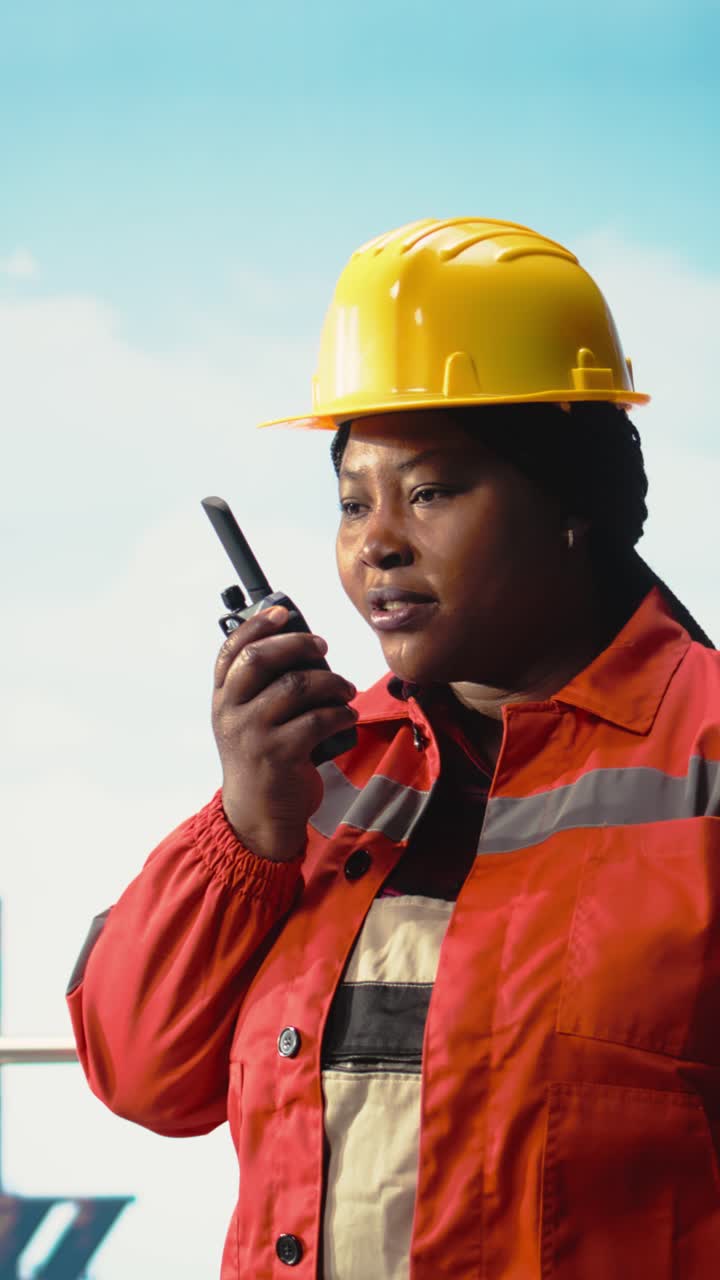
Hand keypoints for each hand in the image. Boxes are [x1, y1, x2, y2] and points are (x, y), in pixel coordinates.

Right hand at [212, 606, 357, 860]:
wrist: (259, 815)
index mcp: (223, 699)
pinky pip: (317, 719)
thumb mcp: (247, 722)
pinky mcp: (278, 755)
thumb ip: (261, 689)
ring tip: (346, 689)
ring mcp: (252, 734)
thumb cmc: (262, 760)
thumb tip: (304, 647)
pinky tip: (348, 715)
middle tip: (323, 648)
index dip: (257, 625)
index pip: (231, 650)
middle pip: (261, 659)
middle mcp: (231, 713)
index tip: (283, 613)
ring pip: (297, 686)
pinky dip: (340, 712)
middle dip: (298, 645)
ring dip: (331, 682)